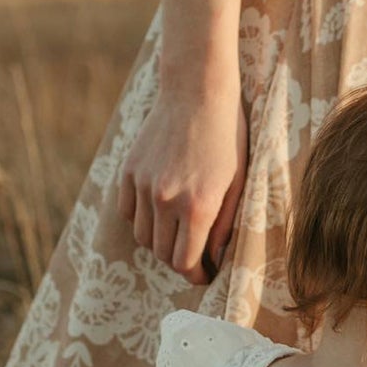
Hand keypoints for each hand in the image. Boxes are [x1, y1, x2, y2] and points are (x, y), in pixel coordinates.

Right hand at [118, 79, 247, 285]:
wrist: (197, 92)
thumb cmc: (227, 138)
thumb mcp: (238, 183)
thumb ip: (225, 224)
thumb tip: (214, 256)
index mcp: (197, 207)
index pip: (185, 262)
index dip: (195, 275)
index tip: (203, 275)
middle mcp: (165, 200)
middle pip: (163, 254)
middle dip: (179, 262)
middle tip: (193, 257)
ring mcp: (143, 186)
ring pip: (142, 237)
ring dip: (159, 244)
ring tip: (176, 236)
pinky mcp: (129, 171)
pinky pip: (127, 213)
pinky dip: (141, 221)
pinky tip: (158, 214)